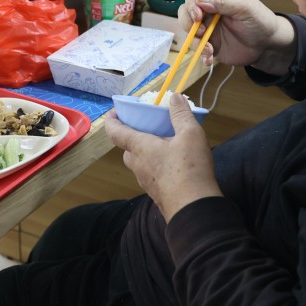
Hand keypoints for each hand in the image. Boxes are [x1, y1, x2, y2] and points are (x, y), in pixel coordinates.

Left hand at [105, 94, 220, 221]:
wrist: (194, 209)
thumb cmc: (189, 169)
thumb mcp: (190, 135)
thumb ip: (181, 114)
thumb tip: (174, 97)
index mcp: (140, 147)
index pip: (116, 132)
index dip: (112, 121)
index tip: (114, 112)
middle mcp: (138, 165)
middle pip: (127, 149)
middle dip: (132, 137)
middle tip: (145, 128)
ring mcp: (146, 181)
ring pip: (139, 163)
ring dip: (145, 152)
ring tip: (163, 144)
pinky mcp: (156, 193)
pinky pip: (150, 175)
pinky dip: (156, 166)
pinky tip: (173, 165)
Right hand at [180, 0, 294, 74]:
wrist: (267, 45)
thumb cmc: (260, 20)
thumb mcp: (246, 7)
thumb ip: (225, 2)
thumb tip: (201, 0)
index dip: (191, 4)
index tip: (198, 16)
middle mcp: (209, 13)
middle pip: (185, 13)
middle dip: (188, 24)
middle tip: (201, 33)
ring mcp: (208, 30)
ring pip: (189, 33)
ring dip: (195, 43)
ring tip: (209, 50)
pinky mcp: (210, 45)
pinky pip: (198, 50)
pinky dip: (200, 55)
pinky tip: (210, 59)